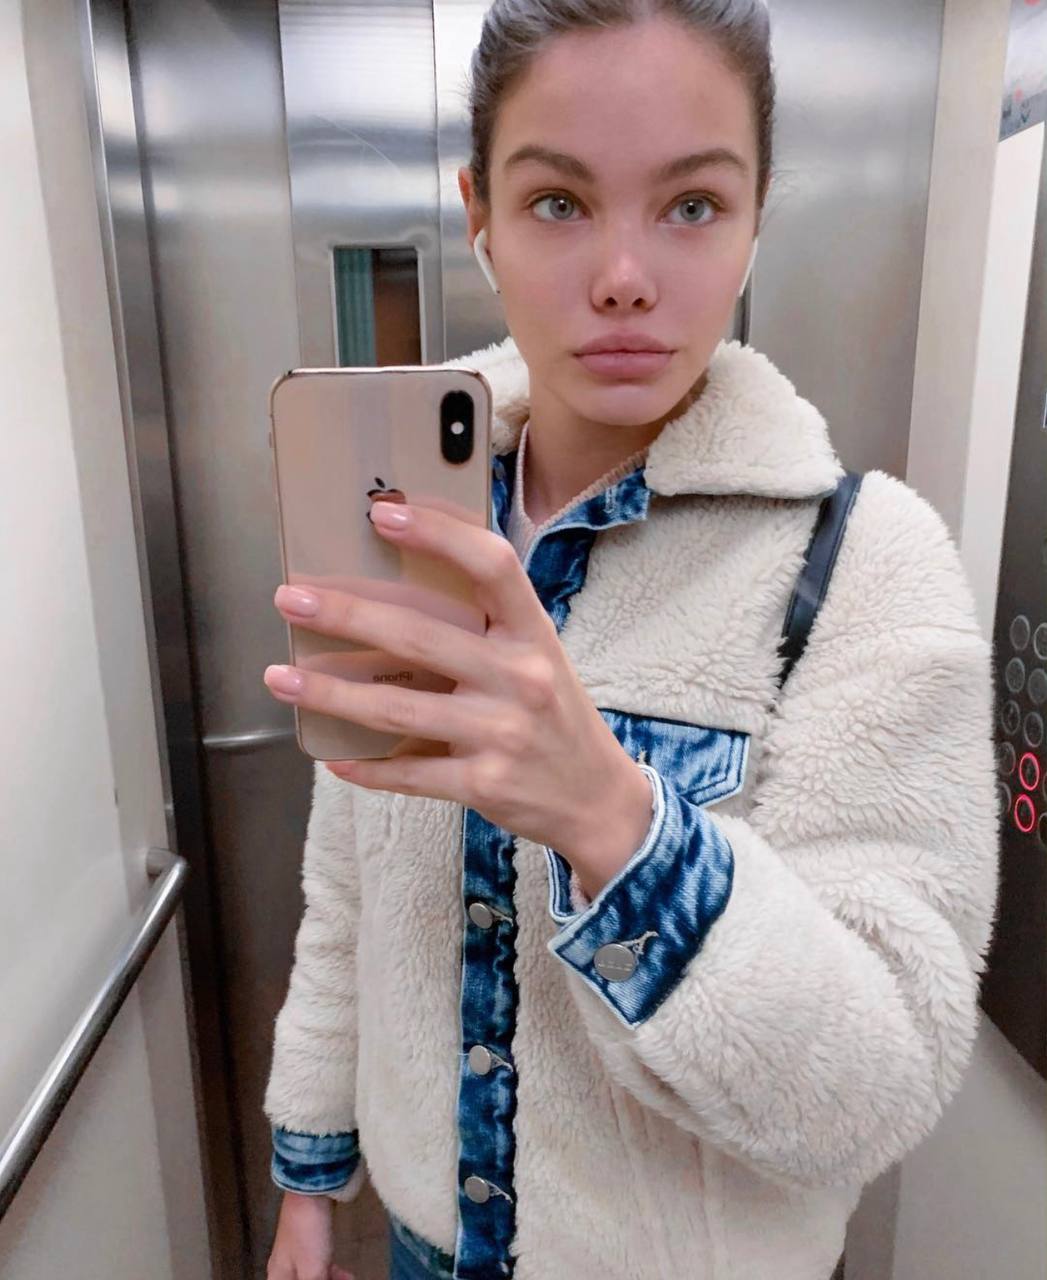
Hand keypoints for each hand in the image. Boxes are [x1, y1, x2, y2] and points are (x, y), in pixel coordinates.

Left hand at [263, 499, 650, 873]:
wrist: (599, 801)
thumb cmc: (557, 717)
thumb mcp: (540, 659)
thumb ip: (488, 628)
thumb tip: (401, 591)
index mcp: (534, 636)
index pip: (492, 567)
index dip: (439, 535)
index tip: (384, 514)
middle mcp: (520, 679)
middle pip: (421, 638)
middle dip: (348, 615)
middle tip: (293, 599)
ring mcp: (501, 734)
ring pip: (398, 709)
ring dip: (331, 694)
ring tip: (281, 678)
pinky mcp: (483, 784)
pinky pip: (410, 774)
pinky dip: (365, 767)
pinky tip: (331, 754)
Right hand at [266, 1190, 353, 1279]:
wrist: (311, 1189)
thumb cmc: (308, 1232)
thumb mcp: (313, 1271)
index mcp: (279, 1276)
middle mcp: (284, 1266)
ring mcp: (297, 1251)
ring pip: (311, 1278)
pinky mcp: (310, 1239)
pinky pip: (319, 1266)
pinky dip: (331, 1274)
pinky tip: (346, 1275)